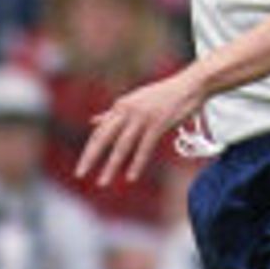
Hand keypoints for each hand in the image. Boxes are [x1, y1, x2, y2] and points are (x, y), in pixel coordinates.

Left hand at [75, 70, 204, 186]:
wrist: (189, 86)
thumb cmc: (163, 95)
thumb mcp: (134, 102)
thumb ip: (113, 113)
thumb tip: (92, 121)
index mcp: (120, 106)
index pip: (100, 132)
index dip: (89, 150)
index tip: (81, 167)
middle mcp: (127, 111)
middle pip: (104, 138)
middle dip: (90, 157)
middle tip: (79, 174)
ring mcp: (142, 117)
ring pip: (122, 146)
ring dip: (111, 166)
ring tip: (102, 182)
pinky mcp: (158, 123)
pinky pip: (144, 147)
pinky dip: (137, 163)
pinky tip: (130, 177)